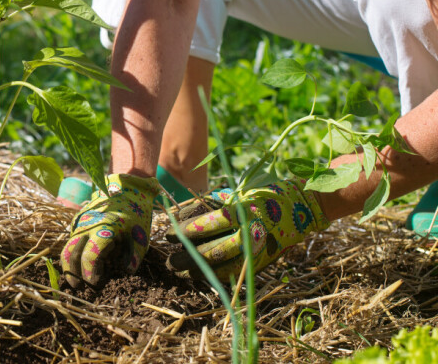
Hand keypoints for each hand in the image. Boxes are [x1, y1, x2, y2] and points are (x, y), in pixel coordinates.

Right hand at [61, 174, 160, 286]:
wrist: (125, 188)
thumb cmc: (135, 213)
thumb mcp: (141, 235)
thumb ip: (134, 255)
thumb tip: (126, 272)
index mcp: (103, 229)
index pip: (89, 256)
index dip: (90, 274)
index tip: (95, 284)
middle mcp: (86, 225)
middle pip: (69, 253)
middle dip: (71, 273)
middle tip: (77, 287)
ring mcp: (79, 222)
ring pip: (67, 247)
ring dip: (71, 264)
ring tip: (79, 278)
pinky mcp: (77, 220)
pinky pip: (72, 240)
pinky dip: (75, 253)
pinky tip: (84, 260)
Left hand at [166, 179, 329, 280]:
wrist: (301, 208)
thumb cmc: (262, 196)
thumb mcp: (235, 194)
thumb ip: (207, 205)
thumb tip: (177, 215)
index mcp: (242, 212)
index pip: (206, 225)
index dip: (184, 231)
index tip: (168, 233)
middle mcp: (249, 233)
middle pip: (211, 250)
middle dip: (186, 257)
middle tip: (169, 259)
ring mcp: (257, 251)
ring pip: (221, 266)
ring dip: (198, 270)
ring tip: (180, 270)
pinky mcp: (262, 262)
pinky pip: (235, 273)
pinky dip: (216, 275)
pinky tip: (201, 276)